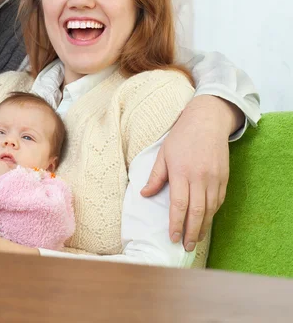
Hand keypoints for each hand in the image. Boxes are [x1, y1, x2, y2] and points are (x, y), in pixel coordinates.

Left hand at [141, 95, 237, 250]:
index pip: (179, 205)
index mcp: (181, 172)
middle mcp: (200, 178)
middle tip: (185, 247)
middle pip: (197, 212)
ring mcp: (214, 178)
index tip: (172, 237)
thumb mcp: (163, 154)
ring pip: (210, 209)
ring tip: (195, 239)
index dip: (176, 224)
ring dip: (203, 227)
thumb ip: (156, 176)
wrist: (207, 121)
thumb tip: (145, 194)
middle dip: (191, 232)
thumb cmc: (181, 137)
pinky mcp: (224, 178)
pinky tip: (206, 221)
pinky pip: (219, 201)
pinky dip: (212, 214)